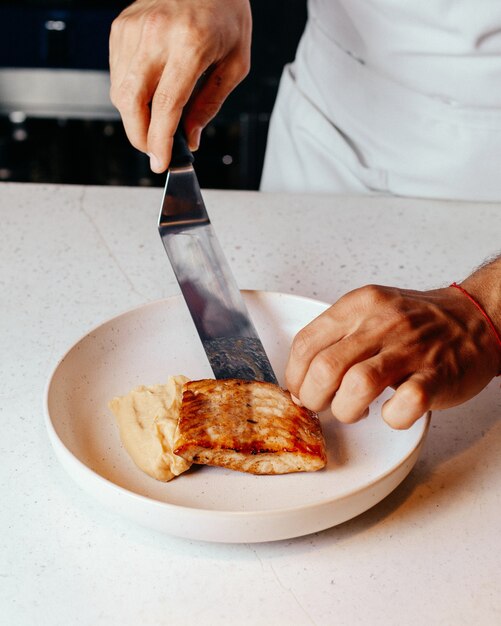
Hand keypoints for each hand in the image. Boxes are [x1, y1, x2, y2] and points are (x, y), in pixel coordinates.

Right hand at [109, 0, 250, 171]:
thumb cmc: (226, 15)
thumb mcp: (235, 63)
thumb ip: (210, 104)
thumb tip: (190, 139)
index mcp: (190, 43)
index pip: (166, 104)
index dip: (160, 140)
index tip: (160, 163)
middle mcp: (155, 34)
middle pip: (132, 102)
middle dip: (140, 137)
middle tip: (155, 151)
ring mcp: (133, 29)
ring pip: (120, 92)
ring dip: (135, 118)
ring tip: (157, 123)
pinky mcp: (120, 27)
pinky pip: (117, 75)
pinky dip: (130, 95)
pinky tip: (149, 95)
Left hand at [285, 285, 500, 428]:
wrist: (473, 318)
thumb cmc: (417, 321)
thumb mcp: (370, 311)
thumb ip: (336, 337)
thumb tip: (303, 378)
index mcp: (359, 306)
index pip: (305, 344)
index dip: (295, 376)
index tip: (301, 390)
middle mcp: (381, 323)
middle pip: (324, 368)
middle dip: (315, 398)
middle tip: (324, 405)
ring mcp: (410, 349)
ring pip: (357, 386)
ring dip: (346, 410)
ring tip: (354, 411)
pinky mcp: (437, 375)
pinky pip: (404, 404)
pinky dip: (391, 417)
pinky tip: (391, 412)